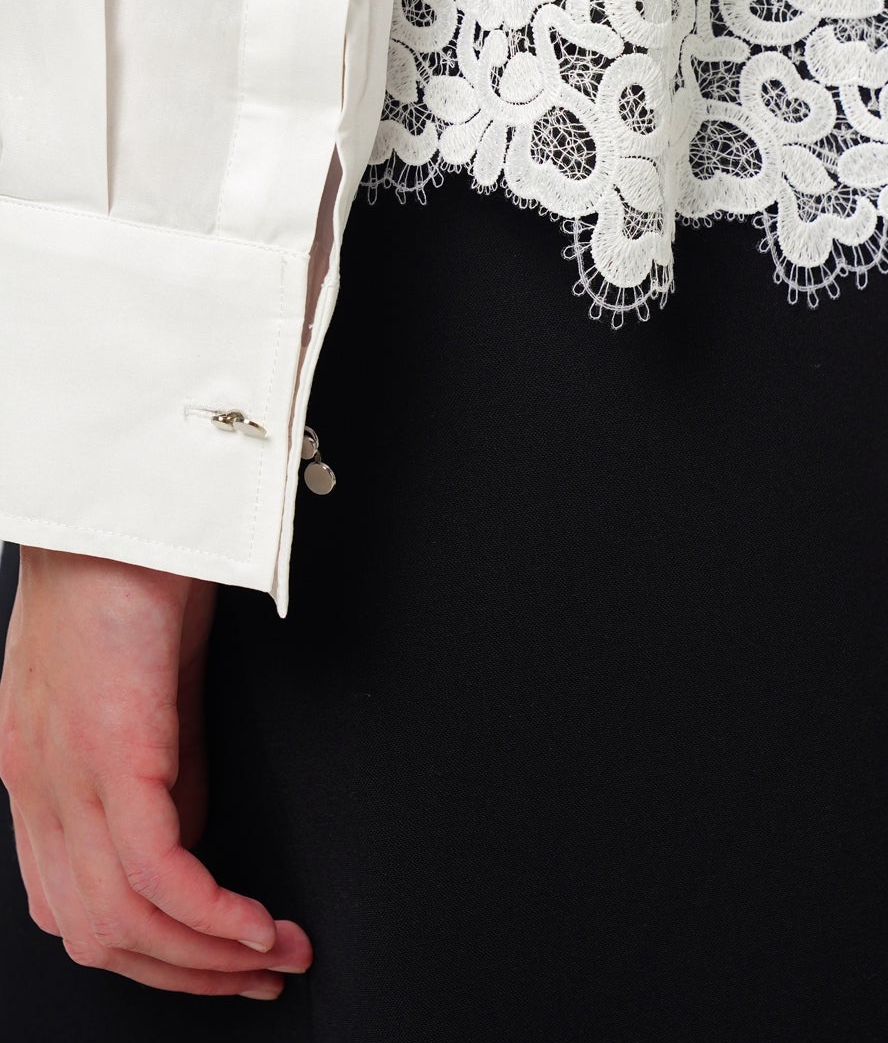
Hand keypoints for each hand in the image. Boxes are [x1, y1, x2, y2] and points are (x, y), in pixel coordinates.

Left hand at [0, 546, 312, 999]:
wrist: (125, 492)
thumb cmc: (135, 565)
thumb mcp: (147, 684)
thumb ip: (162, 765)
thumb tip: (194, 833)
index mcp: (32, 770)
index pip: (71, 902)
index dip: (148, 949)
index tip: (216, 955)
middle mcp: (32, 785)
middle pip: (93, 930)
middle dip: (186, 972)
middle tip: (259, 971)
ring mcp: (61, 774)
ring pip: (123, 920)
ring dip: (209, 956)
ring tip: (278, 950)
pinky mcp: (109, 754)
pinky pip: (156, 875)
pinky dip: (213, 917)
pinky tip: (256, 924)